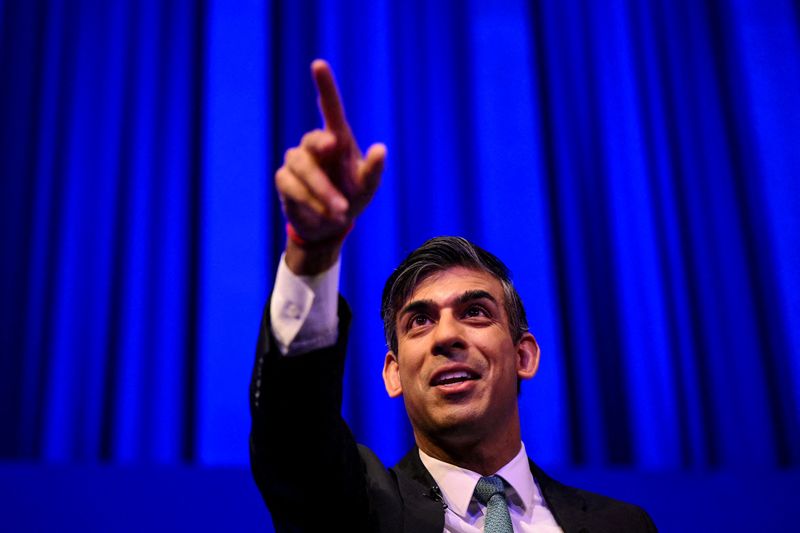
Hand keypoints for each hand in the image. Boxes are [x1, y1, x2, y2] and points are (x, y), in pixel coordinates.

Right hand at [276, 60, 385, 247]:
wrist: (330, 225)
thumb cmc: (353, 196)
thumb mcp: (368, 186)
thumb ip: (374, 169)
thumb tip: (381, 148)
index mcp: (338, 139)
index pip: (330, 108)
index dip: (324, 86)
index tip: (318, 64)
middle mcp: (315, 145)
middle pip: (314, 140)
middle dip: (322, 147)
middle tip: (333, 147)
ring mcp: (296, 161)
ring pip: (302, 166)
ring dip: (323, 190)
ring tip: (341, 210)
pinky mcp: (284, 180)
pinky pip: (293, 187)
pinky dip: (311, 202)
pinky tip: (327, 215)